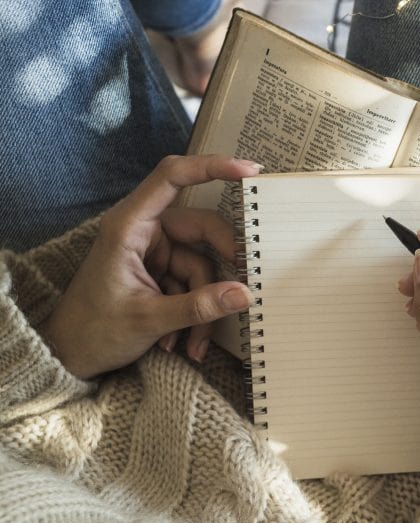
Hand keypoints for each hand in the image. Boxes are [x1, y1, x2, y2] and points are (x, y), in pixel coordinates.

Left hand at [39, 155, 262, 378]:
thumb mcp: (149, 320)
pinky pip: (194, 284)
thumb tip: (244, 294)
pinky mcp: (161, 271)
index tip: (248, 171)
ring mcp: (154, 252)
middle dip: (220, 268)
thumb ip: (199, 306)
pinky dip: (193, 313)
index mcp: (129, 226)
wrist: (69, 355)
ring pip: (202, 266)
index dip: (211, 167)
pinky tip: (180, 341)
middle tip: (241, 291)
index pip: (171, 177)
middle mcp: (143, 231)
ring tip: (191, 344)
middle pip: (202, 230)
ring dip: (202, 306)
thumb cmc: (93, 330)